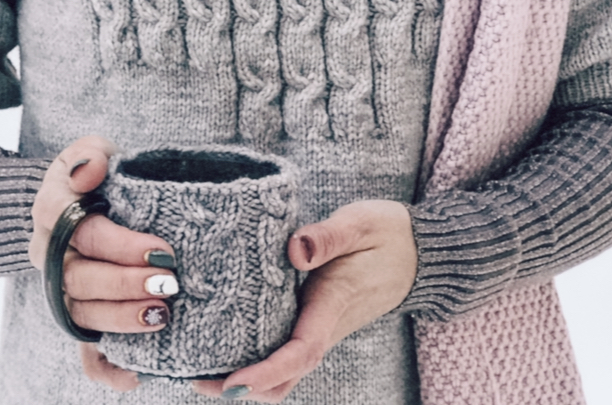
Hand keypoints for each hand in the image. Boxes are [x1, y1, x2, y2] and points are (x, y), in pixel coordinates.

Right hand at [29, 135, 180, 392]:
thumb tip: (90, 169)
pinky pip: (81, 350)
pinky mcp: (74, 313)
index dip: (122, 245)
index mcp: (51, 212)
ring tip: (163, 315)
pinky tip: (134, 373)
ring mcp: (58, 289)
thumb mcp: (90, 149)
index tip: (163, 248)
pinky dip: (105, 368)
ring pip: (81, 315)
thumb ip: (90, 154)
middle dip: (127, 286)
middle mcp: (47, 254)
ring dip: (123, 319)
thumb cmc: (94, 172)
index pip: (83, 234)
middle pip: (80, 280)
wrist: (74, 200)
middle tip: (169, 284)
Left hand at [191, 199, 416, 402]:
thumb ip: (328, 236)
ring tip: (200, 363)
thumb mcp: (360, 224)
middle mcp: (324, 324)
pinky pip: (286, 350)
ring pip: (284, 369)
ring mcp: (321, 325)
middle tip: (195, 376)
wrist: (416, 252)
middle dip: (243, 387)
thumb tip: (294, 249)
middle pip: (286, 376)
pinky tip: (228, 336)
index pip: (301, 352)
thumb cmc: (387, 234)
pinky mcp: (316, 318)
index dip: (266, 371)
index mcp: (333, 304)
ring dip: (247, 377)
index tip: (232, 381)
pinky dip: (257, 356)